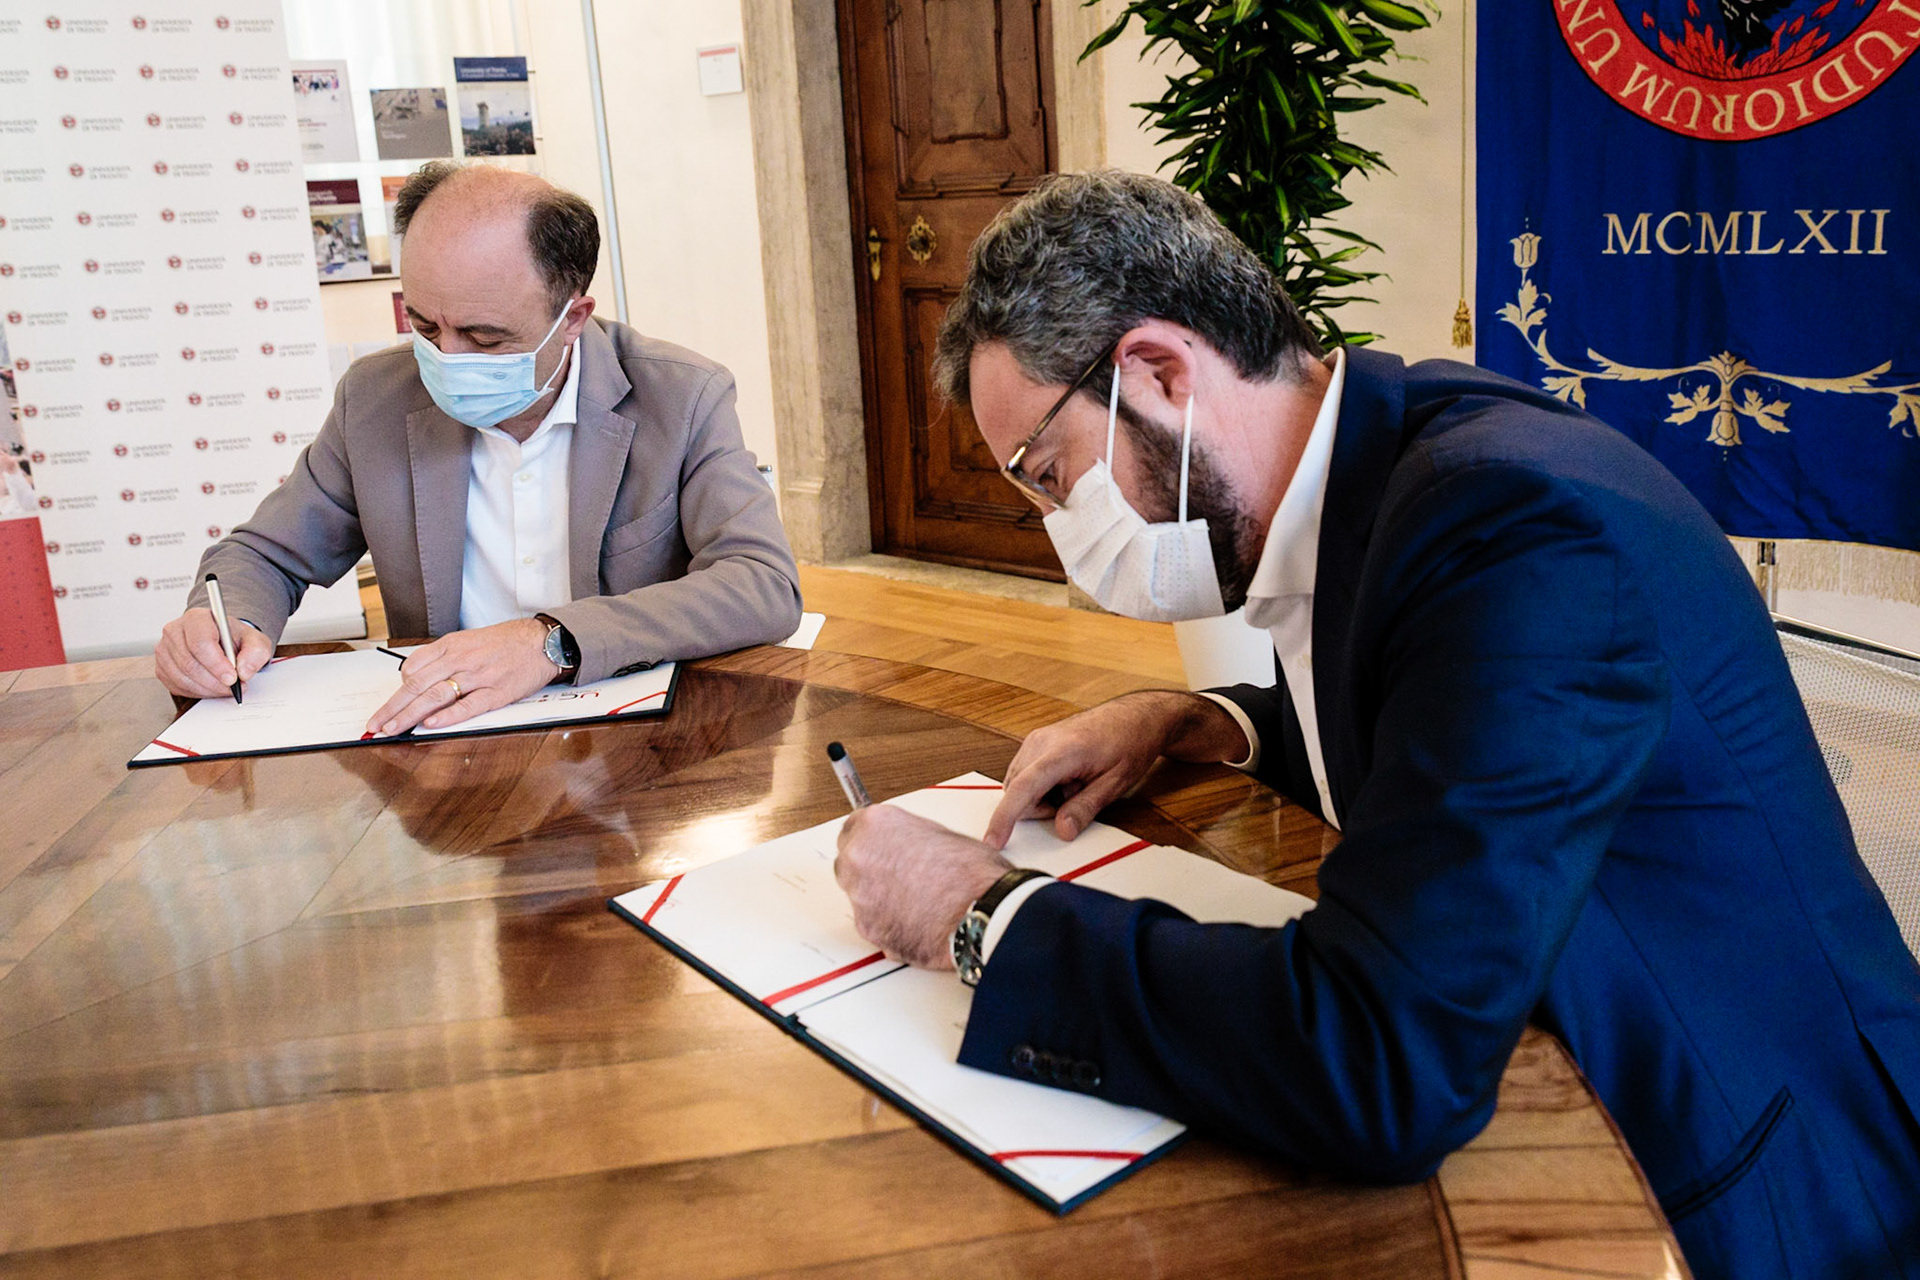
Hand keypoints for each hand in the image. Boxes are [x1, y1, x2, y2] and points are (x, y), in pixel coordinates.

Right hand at [155, 609, 273, 698]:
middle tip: (233, 687)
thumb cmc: (234, 639)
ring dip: (208, 689)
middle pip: (189, 663)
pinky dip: (197, 692)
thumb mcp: (255, 641)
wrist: (222, 642)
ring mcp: (164, 649)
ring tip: (225, 688)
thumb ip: (256, 653)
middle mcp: (175, 631)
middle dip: (215, 681)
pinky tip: (211, 687)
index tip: (233, 677)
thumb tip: (244, 671)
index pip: (200, 642)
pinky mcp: (162, 667)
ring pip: (182, 677)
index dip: (217, 664)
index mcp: (197, 618)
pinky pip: (177, 686)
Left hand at [365, 617, 556, 736]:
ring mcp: (479, 677)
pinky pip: (468, 706)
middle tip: (376, 725)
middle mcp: (461, 659)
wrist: (542, 641)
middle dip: (392, 708)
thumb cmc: (506, 642)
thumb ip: (443, 657)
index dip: (396, 692)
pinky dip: (448, 716)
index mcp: (451, 646)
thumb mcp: (468, 640)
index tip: (385, 708)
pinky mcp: (497, 693)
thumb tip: (417, 677)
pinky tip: (431, 724)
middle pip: (417, 685)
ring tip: (394, 729)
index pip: (412, 669)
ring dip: (410, 715)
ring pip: (436, 696)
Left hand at [835, 805, 1011, 968]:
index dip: (873, 839)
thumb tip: (910, 846)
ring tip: (915, 900)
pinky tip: (915, 919)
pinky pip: (871, 921)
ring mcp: (859, 896)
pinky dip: (887, 922)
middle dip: (870, 866)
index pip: (854, 826)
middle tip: (900, 873)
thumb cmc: (970, 874)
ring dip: (878, 895)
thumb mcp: (943, 834)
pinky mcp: (866, 929)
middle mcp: (859, 858)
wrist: (982, 915)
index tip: (880, 845)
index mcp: (876, 825)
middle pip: (850, 859)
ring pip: (859, 893)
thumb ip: (911, 838)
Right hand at [984, 691, 1249, 848]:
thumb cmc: (1129, 745)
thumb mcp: (1115, 783)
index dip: (1005, 817)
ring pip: (1018, 784)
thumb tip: (1062, 831)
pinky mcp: (1035, 742)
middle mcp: (1041, 741)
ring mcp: (1035, 739)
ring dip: (1041, 797)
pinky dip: (1040, 786)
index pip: (1024, 787)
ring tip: (1075, 785)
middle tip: (1076, 798)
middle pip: (1017, 791)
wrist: (1134, 716)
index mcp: (1063, 751)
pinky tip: (1067, 780)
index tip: (993, 842)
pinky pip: (1024, 774)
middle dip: (1040, 807)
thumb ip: (1086, 808)